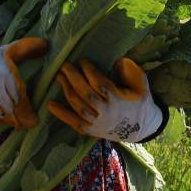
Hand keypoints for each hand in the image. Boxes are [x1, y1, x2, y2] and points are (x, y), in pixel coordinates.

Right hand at [0, 37, 47, 128]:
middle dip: (17, 115)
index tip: (33, 121)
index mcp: (4, 76)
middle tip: (21, 120)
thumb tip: (46, 45)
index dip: (27, 112)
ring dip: (5, 118)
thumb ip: (28, 48)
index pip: (20, 101)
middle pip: (10, 110)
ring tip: (9, 116)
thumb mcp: (9, 51)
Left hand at [47, 57, 162, 142]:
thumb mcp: (141, 84)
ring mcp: (97, 123)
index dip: (89, 70)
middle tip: (64, 65)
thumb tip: (116, 62)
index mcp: (118, 99)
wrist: (141, 128)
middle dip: (73, 78)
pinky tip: (49, 104)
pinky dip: (61, 114)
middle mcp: (106, 112)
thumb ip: (131, 71)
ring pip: (78, 106)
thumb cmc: (139, 101)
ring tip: (58, 77)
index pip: (100, 83)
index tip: (82, 60)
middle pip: (86, 94)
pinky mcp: (90, 130)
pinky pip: (73, 122)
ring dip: (66, 91)